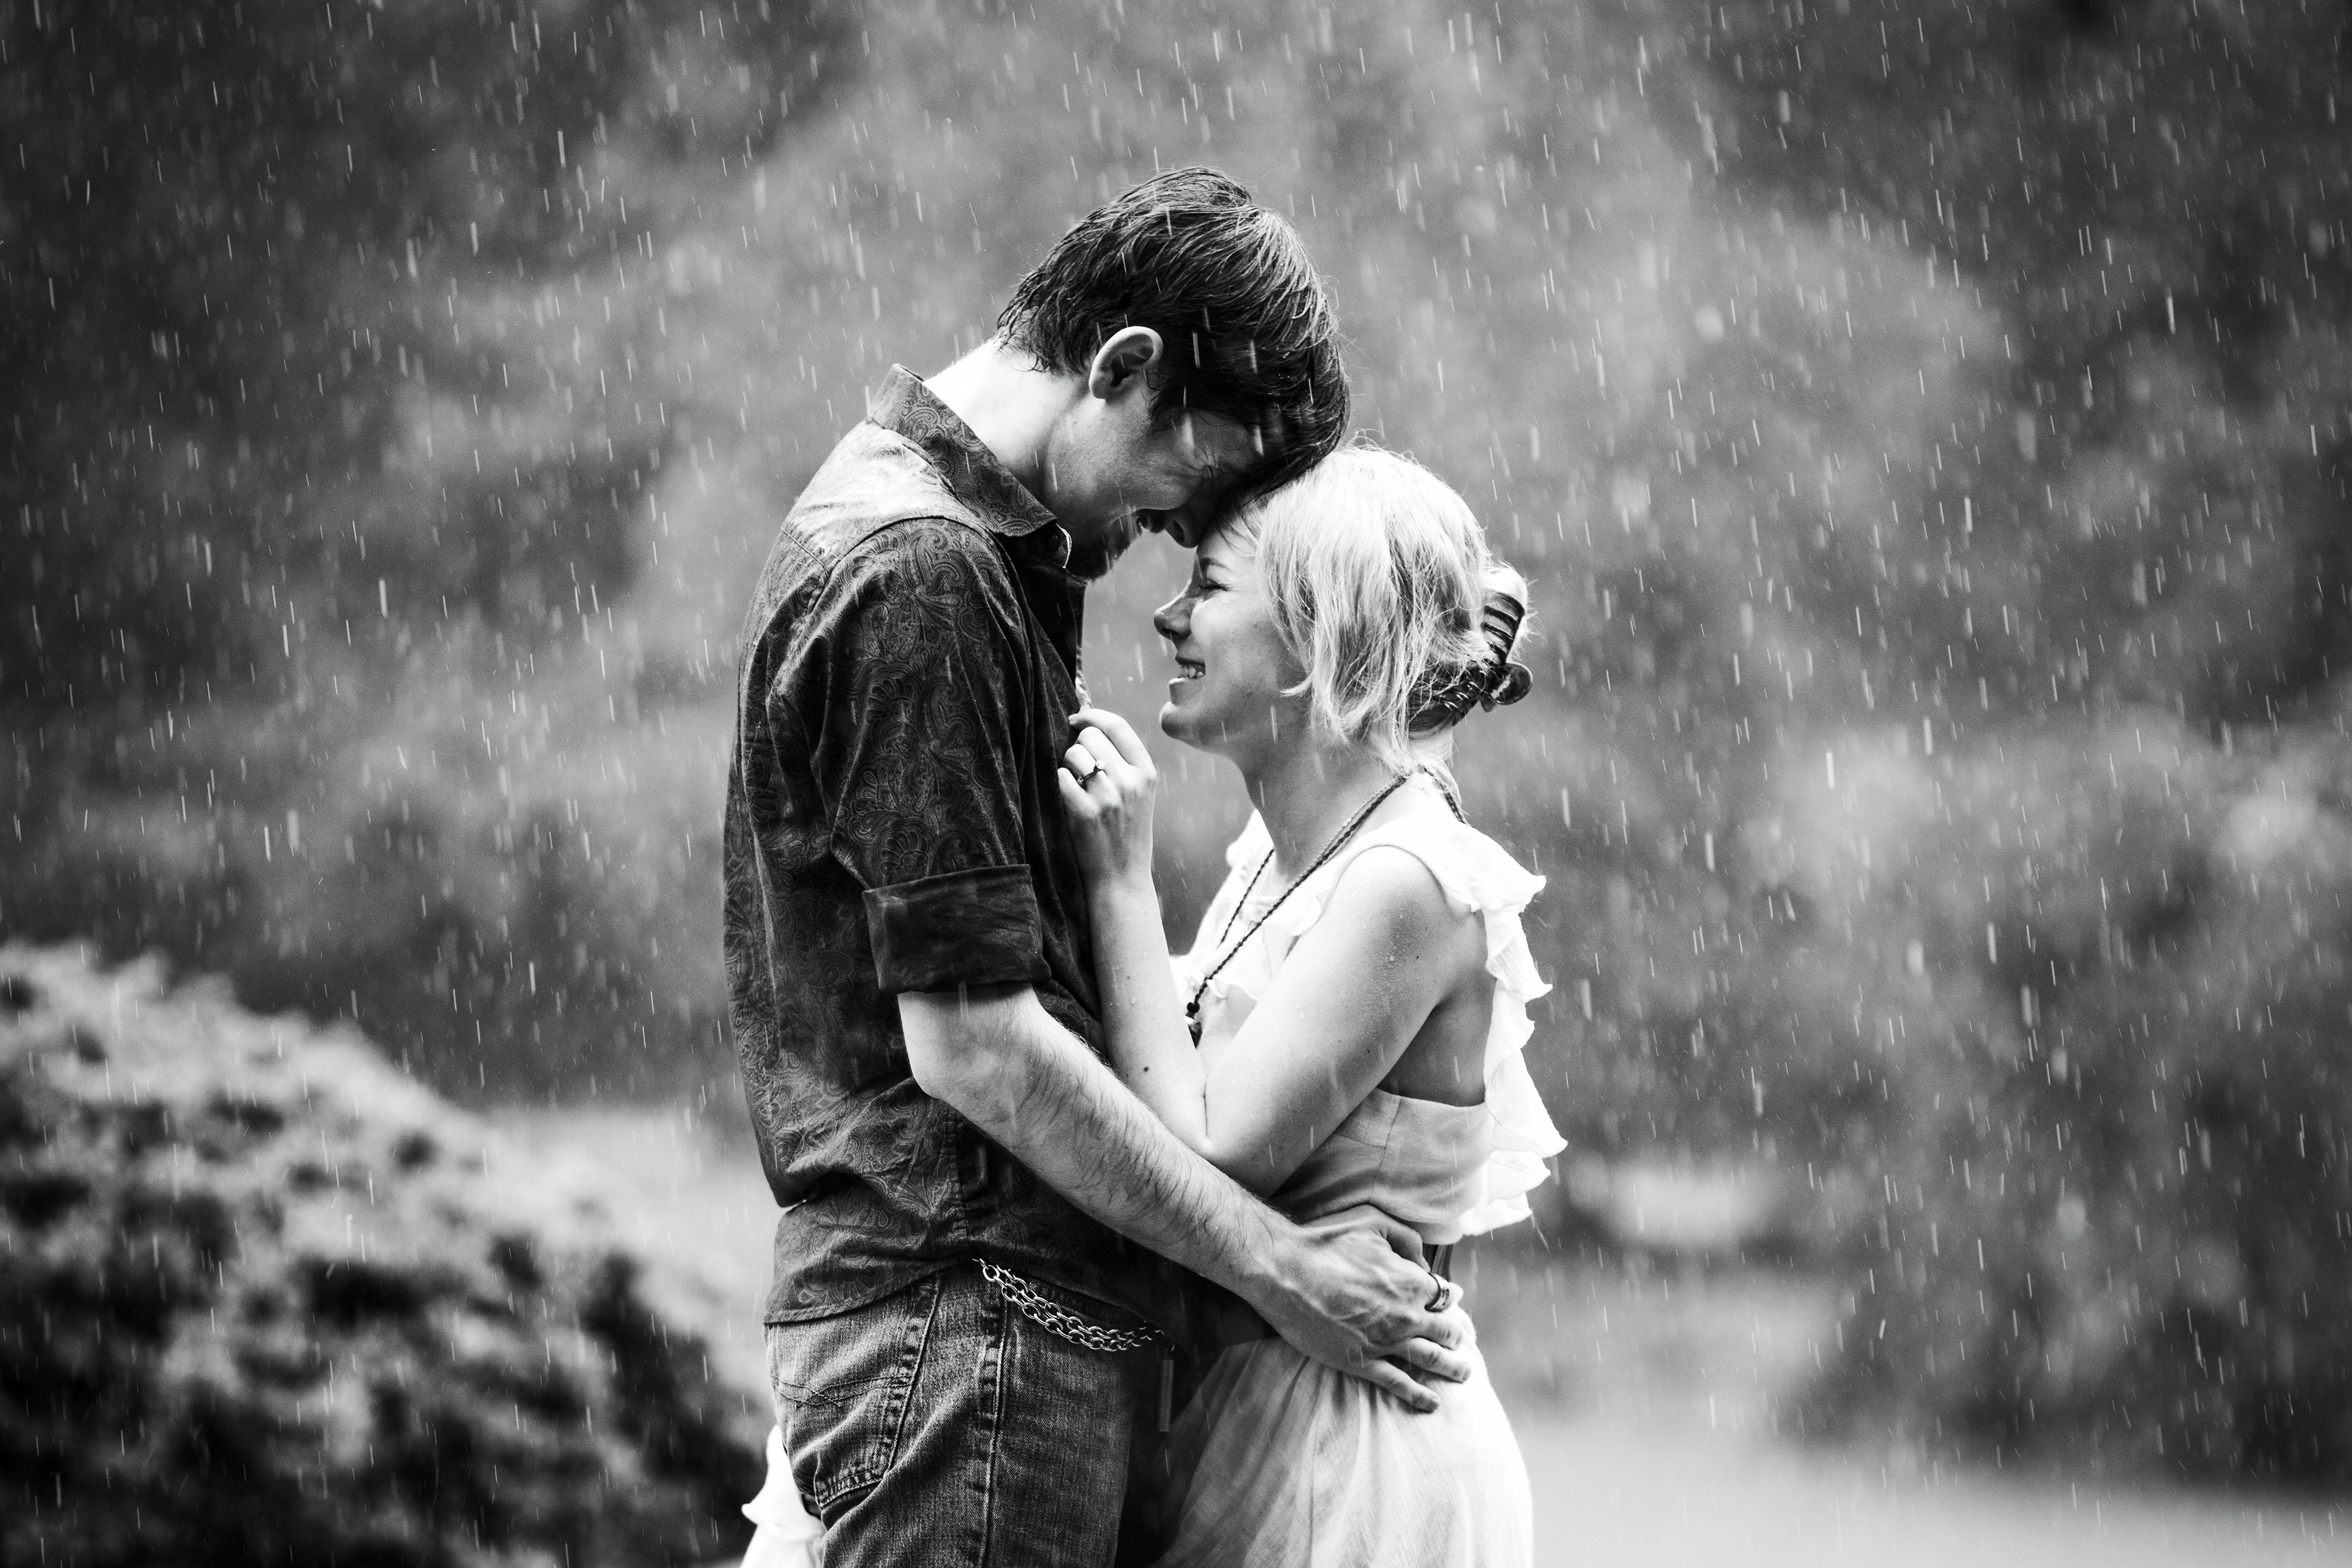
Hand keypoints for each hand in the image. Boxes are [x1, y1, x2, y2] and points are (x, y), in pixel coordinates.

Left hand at [1056, 706, 1156, 887]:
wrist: (1122, 878)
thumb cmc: (1127, 834)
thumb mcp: (1140, 794)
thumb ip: (1124, 762)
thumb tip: (1090, 724)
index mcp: (1147, 773)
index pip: (1118, 726)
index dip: (1093, 715)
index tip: (1077, 718)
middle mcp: (1130, 781)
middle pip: (1091, 737)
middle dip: (1078, 747)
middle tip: (1079, 769)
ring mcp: (1108, 797)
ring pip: (1073, 755)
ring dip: (1067, 766)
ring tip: (1076, 787)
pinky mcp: (1085, 813)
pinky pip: (1061, 778)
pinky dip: (1059, 785)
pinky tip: (1069, 800)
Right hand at [1251, 1204, 1469, 1413]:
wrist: (1286, 1273)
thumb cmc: (1327, 1242)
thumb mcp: (1373, 1222)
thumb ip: (1407, 1240)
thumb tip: (1423, 1263)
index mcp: (1411, 1282)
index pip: (1444, 1295)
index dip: (1450, 1297)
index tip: (1452, 1301)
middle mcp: (1406, 1316)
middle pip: (1445, 1331)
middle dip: (1457, 1337)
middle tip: (1462, 1342)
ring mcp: (1385, 1342)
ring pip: (1429, 1359)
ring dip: (1451, 1368)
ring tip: (1463, 1374)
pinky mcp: (1362, 1361)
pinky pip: (1398, 1382)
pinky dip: (1418, 1395)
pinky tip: (1432, 1402)